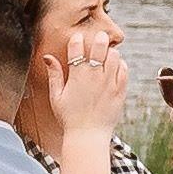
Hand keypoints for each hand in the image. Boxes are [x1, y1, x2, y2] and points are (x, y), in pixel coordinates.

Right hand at [51, 19, 128, 153]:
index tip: (77, 39)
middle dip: (99, 38)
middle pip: (100, 47)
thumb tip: (48, 57)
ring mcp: (110, 83)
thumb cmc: (69, 118)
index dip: (77, 40)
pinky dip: (120, 65)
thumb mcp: (57, 97)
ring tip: (106, 54)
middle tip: (98, 37)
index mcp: (77, 76)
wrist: (88, 136)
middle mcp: (95, 77)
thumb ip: (54, 75)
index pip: (77, 48)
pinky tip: (114, 67)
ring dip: (110, 52)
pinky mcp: (120, 91)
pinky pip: (124, 70)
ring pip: (114, 56)